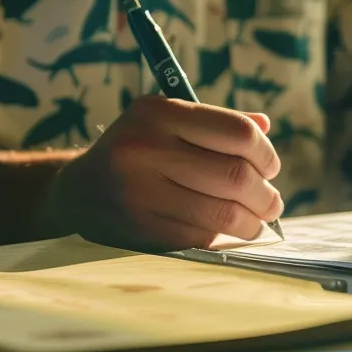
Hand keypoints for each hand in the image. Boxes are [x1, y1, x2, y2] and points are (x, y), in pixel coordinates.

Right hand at [54, 95, 284, 251]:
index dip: (265, 153)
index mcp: (157, 113)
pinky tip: (227, 233)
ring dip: (252, 222)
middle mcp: (146, 149)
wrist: (79, 191)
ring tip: (255, 221)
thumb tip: (265, 126)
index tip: (270, 167)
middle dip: (266, 194)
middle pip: (235, 175)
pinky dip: (224, 238)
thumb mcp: (166, 124)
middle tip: (272, 202)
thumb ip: (214, 123)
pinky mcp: (142, 229)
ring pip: (223, 213)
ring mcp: (141, 192)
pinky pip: (202, 237)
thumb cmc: (137, 152)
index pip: (236, 132)